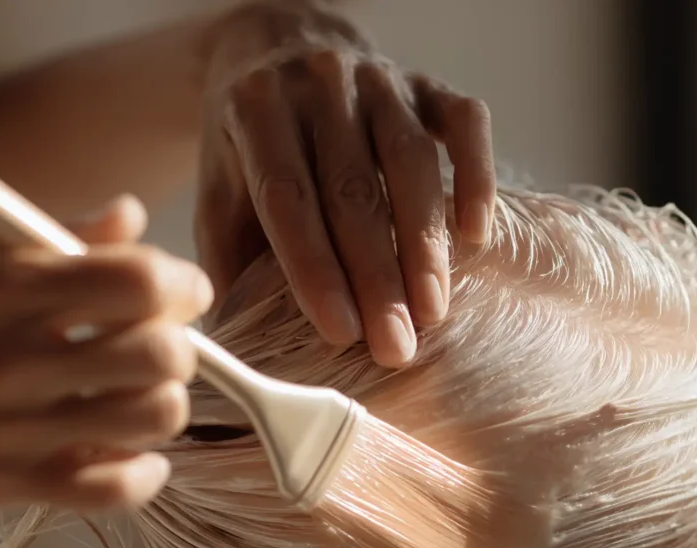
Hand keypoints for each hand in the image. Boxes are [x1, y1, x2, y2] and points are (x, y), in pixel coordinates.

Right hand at [0, 196, 211, 524]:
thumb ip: (52, 239)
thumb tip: (128, 215)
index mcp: (5, 291)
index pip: (136, 279)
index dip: (181, 285)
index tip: (182, 292)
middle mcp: (18, 357)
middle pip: (162, 353)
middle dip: (179, 350)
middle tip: (160, 352)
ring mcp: (19, 426)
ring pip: (155, 416)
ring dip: (164, 407)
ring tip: (141, 401)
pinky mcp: (18, 483)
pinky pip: (118, 488)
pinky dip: (143, 473)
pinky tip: (132, 455)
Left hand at [197, 2, 496, 366]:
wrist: (279, 51)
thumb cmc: (251, 149)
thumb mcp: (220, 196)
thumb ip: (226, 261)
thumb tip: (240, 348)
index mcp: (256, 112)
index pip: (289, 199)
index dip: (315, 269)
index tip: (341, 333)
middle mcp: (319, 84)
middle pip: (353, 191)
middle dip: (377, 278)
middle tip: (396, 346)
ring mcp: (379, 79)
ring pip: (411, 162)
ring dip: (425, 244)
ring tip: (433, 312)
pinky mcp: (428, 84)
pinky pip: (465, 123)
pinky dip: (476, 177)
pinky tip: (477, 235)